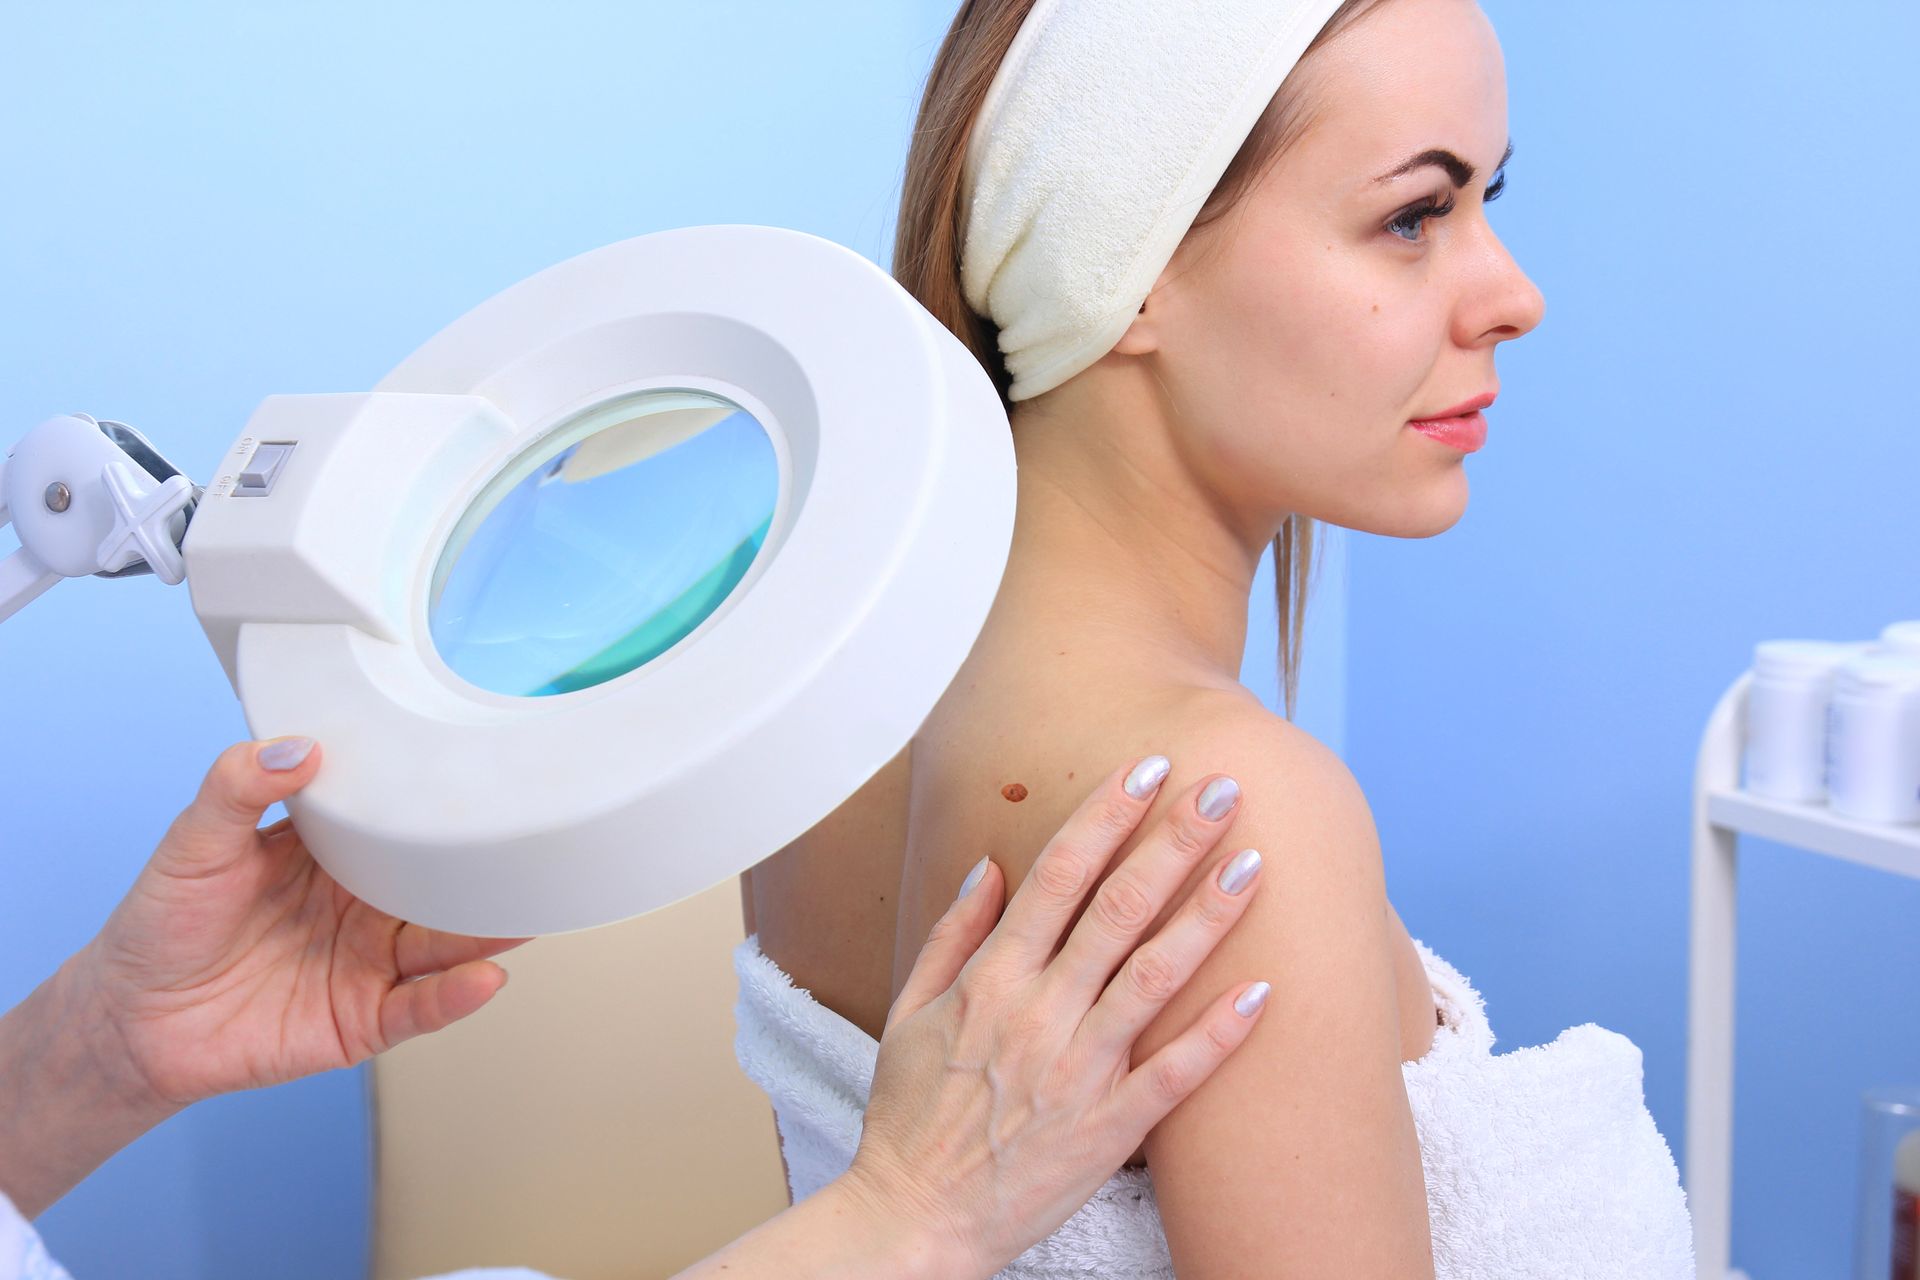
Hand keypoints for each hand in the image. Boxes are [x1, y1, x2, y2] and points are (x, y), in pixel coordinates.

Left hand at [78, 736, 528, 1105]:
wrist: (128, 1021)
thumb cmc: (160, 927)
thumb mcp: (193, 842)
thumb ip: (238, 788)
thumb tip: (298, 749)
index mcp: (334, 858)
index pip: (401, 826)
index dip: (442, 807)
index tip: (487, 781)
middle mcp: (363, 909)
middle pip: (441, 887)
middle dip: (486, 871)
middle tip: (533, 848)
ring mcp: (369, 965)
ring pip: (446, 946)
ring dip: (489, 932)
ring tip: (528, 912)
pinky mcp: (363, 1021)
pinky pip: (420, 1008)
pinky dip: (455, 997)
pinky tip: (483, 978)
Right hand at [839, 756, 1269, 1279]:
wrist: (913, 1218)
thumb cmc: (910, 1114)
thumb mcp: (910, 1012)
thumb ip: (954, 934)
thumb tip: (991, 863)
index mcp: (992, 979)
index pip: (1058, 874)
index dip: (1107, 815)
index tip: (1149, 766)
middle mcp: (1038, 1014)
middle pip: (1117, 909)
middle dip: (1173, 842)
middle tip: (1227, 787)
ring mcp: (1078, 1071)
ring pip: (1154, 978)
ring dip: (1208, 917)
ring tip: (1256, 864)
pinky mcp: (1108, 1130)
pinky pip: (1174, 1076)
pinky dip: (1219, 1035)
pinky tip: (1264, 992)